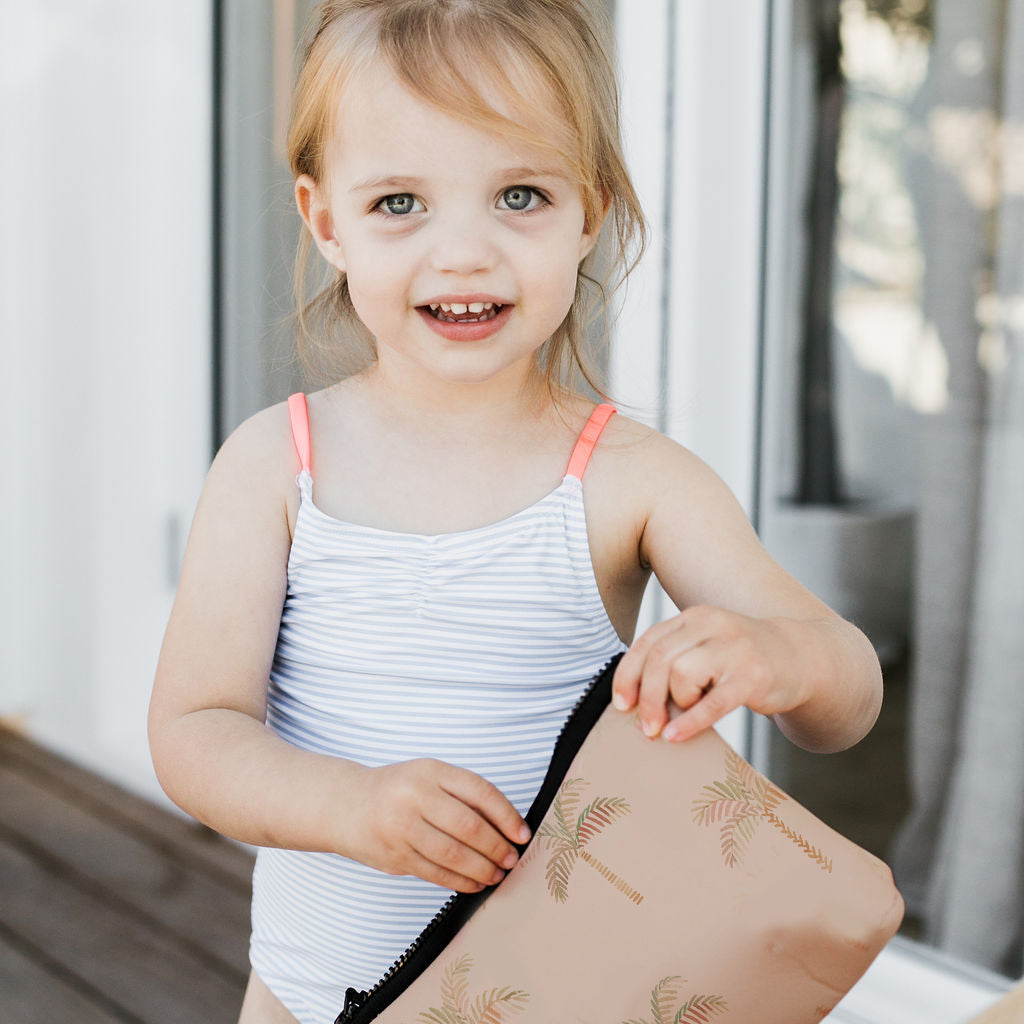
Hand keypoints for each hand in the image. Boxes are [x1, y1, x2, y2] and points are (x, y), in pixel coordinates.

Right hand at [345, 759, 531, 892]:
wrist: (346, 805)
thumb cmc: (399, 790)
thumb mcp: (429, 776)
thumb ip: (462, 794)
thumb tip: (507, 826)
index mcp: (430, 771)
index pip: (479, 791)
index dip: (507, 815)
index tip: (522, 833)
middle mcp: (415, 796)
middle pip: (469, 826)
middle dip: (497, 847)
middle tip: (512, 859)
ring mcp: (402, 828)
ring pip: (454, 855)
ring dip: (482, 869)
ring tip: (497, 874)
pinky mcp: (395, 857)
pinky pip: (436, 873)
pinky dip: (461, 881)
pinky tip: (475, 883)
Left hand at [611, 606, 803, 742]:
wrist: (801, 658)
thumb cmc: (742, 659)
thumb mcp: (707, 646)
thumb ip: (675, 660)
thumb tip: (633, 700)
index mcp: (694, 617)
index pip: (648, 643)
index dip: (628, 675)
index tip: (621, 704)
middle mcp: (712, 625)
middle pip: (660, 659)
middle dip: (646, 696)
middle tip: (646, 726)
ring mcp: (734, 649)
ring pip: (681, 673)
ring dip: (674, 702)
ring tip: (685, 713)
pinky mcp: (753, 677)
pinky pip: (713, 703)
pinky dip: (690, 722)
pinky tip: (677, 736)